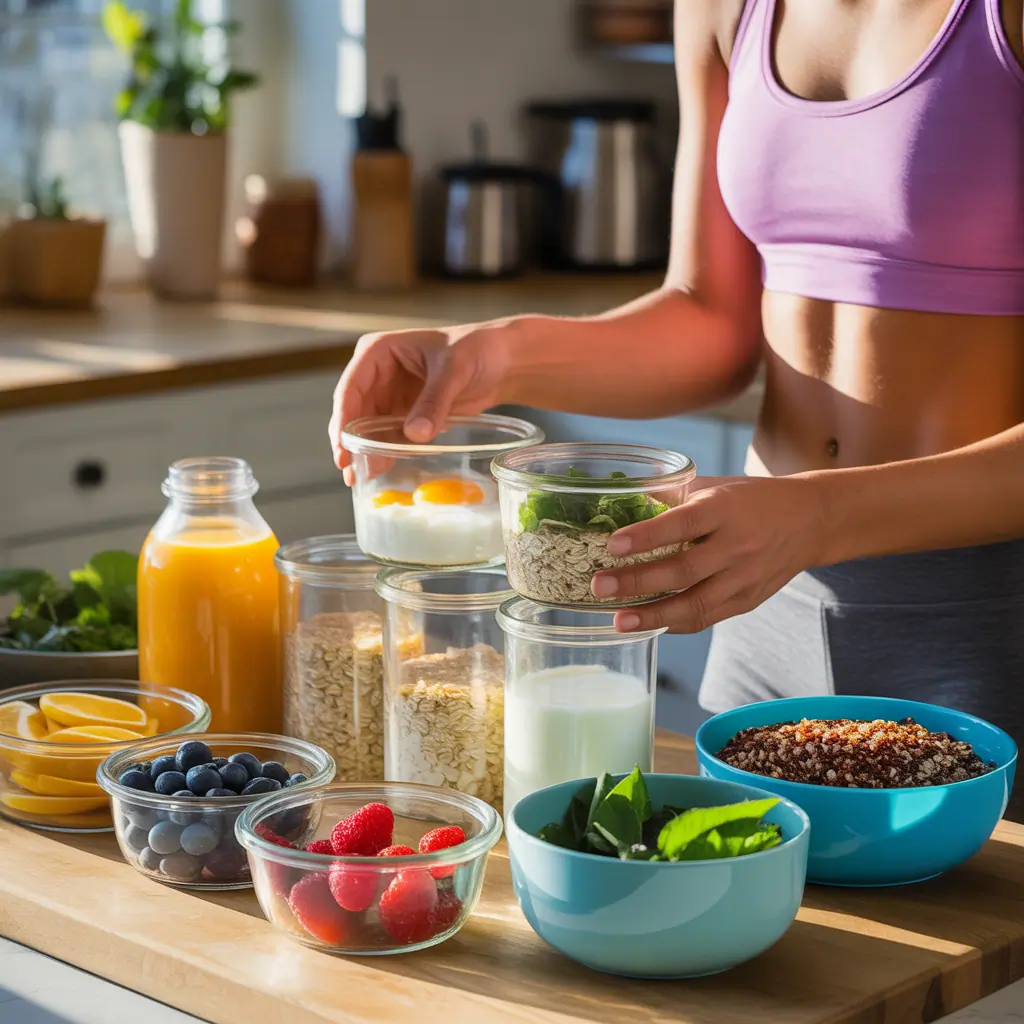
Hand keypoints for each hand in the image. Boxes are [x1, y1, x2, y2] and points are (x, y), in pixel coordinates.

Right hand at [328, 321, 514, 479]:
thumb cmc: (477, 349)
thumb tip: (414, 434)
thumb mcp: (454, 369)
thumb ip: (434, 400)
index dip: (343, 419)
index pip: (351, 387)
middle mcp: (378, 374)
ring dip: (365, 451)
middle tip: (350, 471)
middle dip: (350, 441)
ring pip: (368, 427)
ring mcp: (391, 395)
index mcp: (379, 352)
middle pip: (354, 411)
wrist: (502, 362)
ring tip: (362, 478)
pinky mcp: (406, 413)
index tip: (343, 447)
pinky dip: (385, 451)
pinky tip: (382, 471)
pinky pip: (389, 435)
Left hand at [590, 475, 828, 633]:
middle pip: (683, 570)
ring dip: (653, 616)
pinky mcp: (747, 601)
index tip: (612, 545)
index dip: (646, 536)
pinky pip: (707, 618)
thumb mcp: (715, 486)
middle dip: (637, 582)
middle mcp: (737, 545)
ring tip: (618, 620)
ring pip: (695, 604)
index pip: (682, 524)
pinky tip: (647, 625)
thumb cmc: (749, 499)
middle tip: (599, 586)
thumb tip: (621, 504)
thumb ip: (673, 497)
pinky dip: (675, 624)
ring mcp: (744, 578)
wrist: (808, 521)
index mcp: (725, 509)